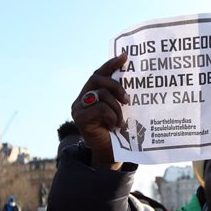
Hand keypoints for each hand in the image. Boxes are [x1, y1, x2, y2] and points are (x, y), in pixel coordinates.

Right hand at [71, 53, 128, 168]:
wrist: (110, 154)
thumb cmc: (118, 132)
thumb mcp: (120, 109)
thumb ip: (119, 95)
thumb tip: (132, 76)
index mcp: (90, 94)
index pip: (99, 74)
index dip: (110, 64)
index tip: (125, 57)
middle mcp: (81, 99)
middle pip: (97, 79)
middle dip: (116, 86)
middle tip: (128, 99)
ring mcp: (78, 108)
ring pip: (100, 94)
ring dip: (116, 107)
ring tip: (120, 121)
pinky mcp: (79, 118)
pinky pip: (99, 108)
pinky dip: (111, 116)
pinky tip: (113, 126)